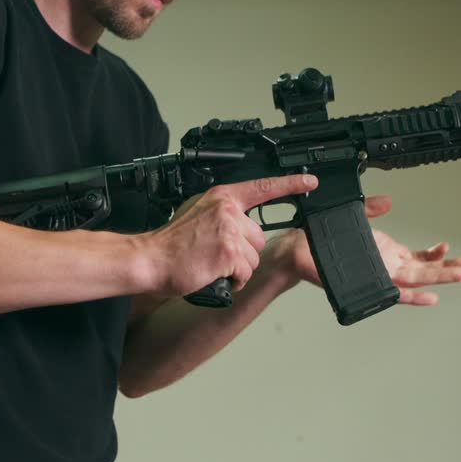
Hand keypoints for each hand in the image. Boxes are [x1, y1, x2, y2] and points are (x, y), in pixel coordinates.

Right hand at [139, 174, 319, 297]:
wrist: (151, 258)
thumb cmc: (171, 243)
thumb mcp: (197, 212)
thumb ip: (221, 213)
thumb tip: (239, 223)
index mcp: (222, 197)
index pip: (262, 187)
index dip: (289, 184)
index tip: (309, 181)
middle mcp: (228, 210)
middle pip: (258, 237)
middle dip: (243, 252)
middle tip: (217, 255)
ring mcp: (230, 231)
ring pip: (253, 257)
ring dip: (238, 268)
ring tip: (212, 265)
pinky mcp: (229, 253)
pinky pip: (245, 272)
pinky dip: (232, 280)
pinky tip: (214, 274)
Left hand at [269, 194, 460, 304]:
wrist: (300, 251)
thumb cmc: (324, 240)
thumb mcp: (354, 218)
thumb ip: (373, 209)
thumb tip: (388, 200)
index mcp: (385, 252)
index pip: (416, 256)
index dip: (433, 254)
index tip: (447, 248)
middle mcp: (385, 266)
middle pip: (423, 271)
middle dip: (446, 269)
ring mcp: (379, 276)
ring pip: (415, 281)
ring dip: (438, 279)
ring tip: (459, 275)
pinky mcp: (369, 284)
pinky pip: (394, 294)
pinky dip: (412, 297)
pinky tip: (429, 298)